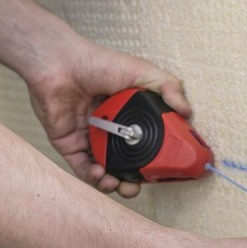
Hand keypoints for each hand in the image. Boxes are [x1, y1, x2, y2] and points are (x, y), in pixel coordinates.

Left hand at [27, 36, 191, 197]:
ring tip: (122, 184)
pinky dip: (94, 178)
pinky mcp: (70, 146)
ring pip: (106, 172)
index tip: (166, 169)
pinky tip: (103, 175)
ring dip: (115, 184)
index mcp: (130, 117)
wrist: (59, 63)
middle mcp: (112, 131)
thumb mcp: (142, 71)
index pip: (148, 144)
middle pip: (128, 163)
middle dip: (136, 180)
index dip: (157, 160)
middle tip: (141, 184)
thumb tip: (187, 111)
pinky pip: (83, 169)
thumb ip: (168, 87)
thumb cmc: (97, 62)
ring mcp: (91, 140)